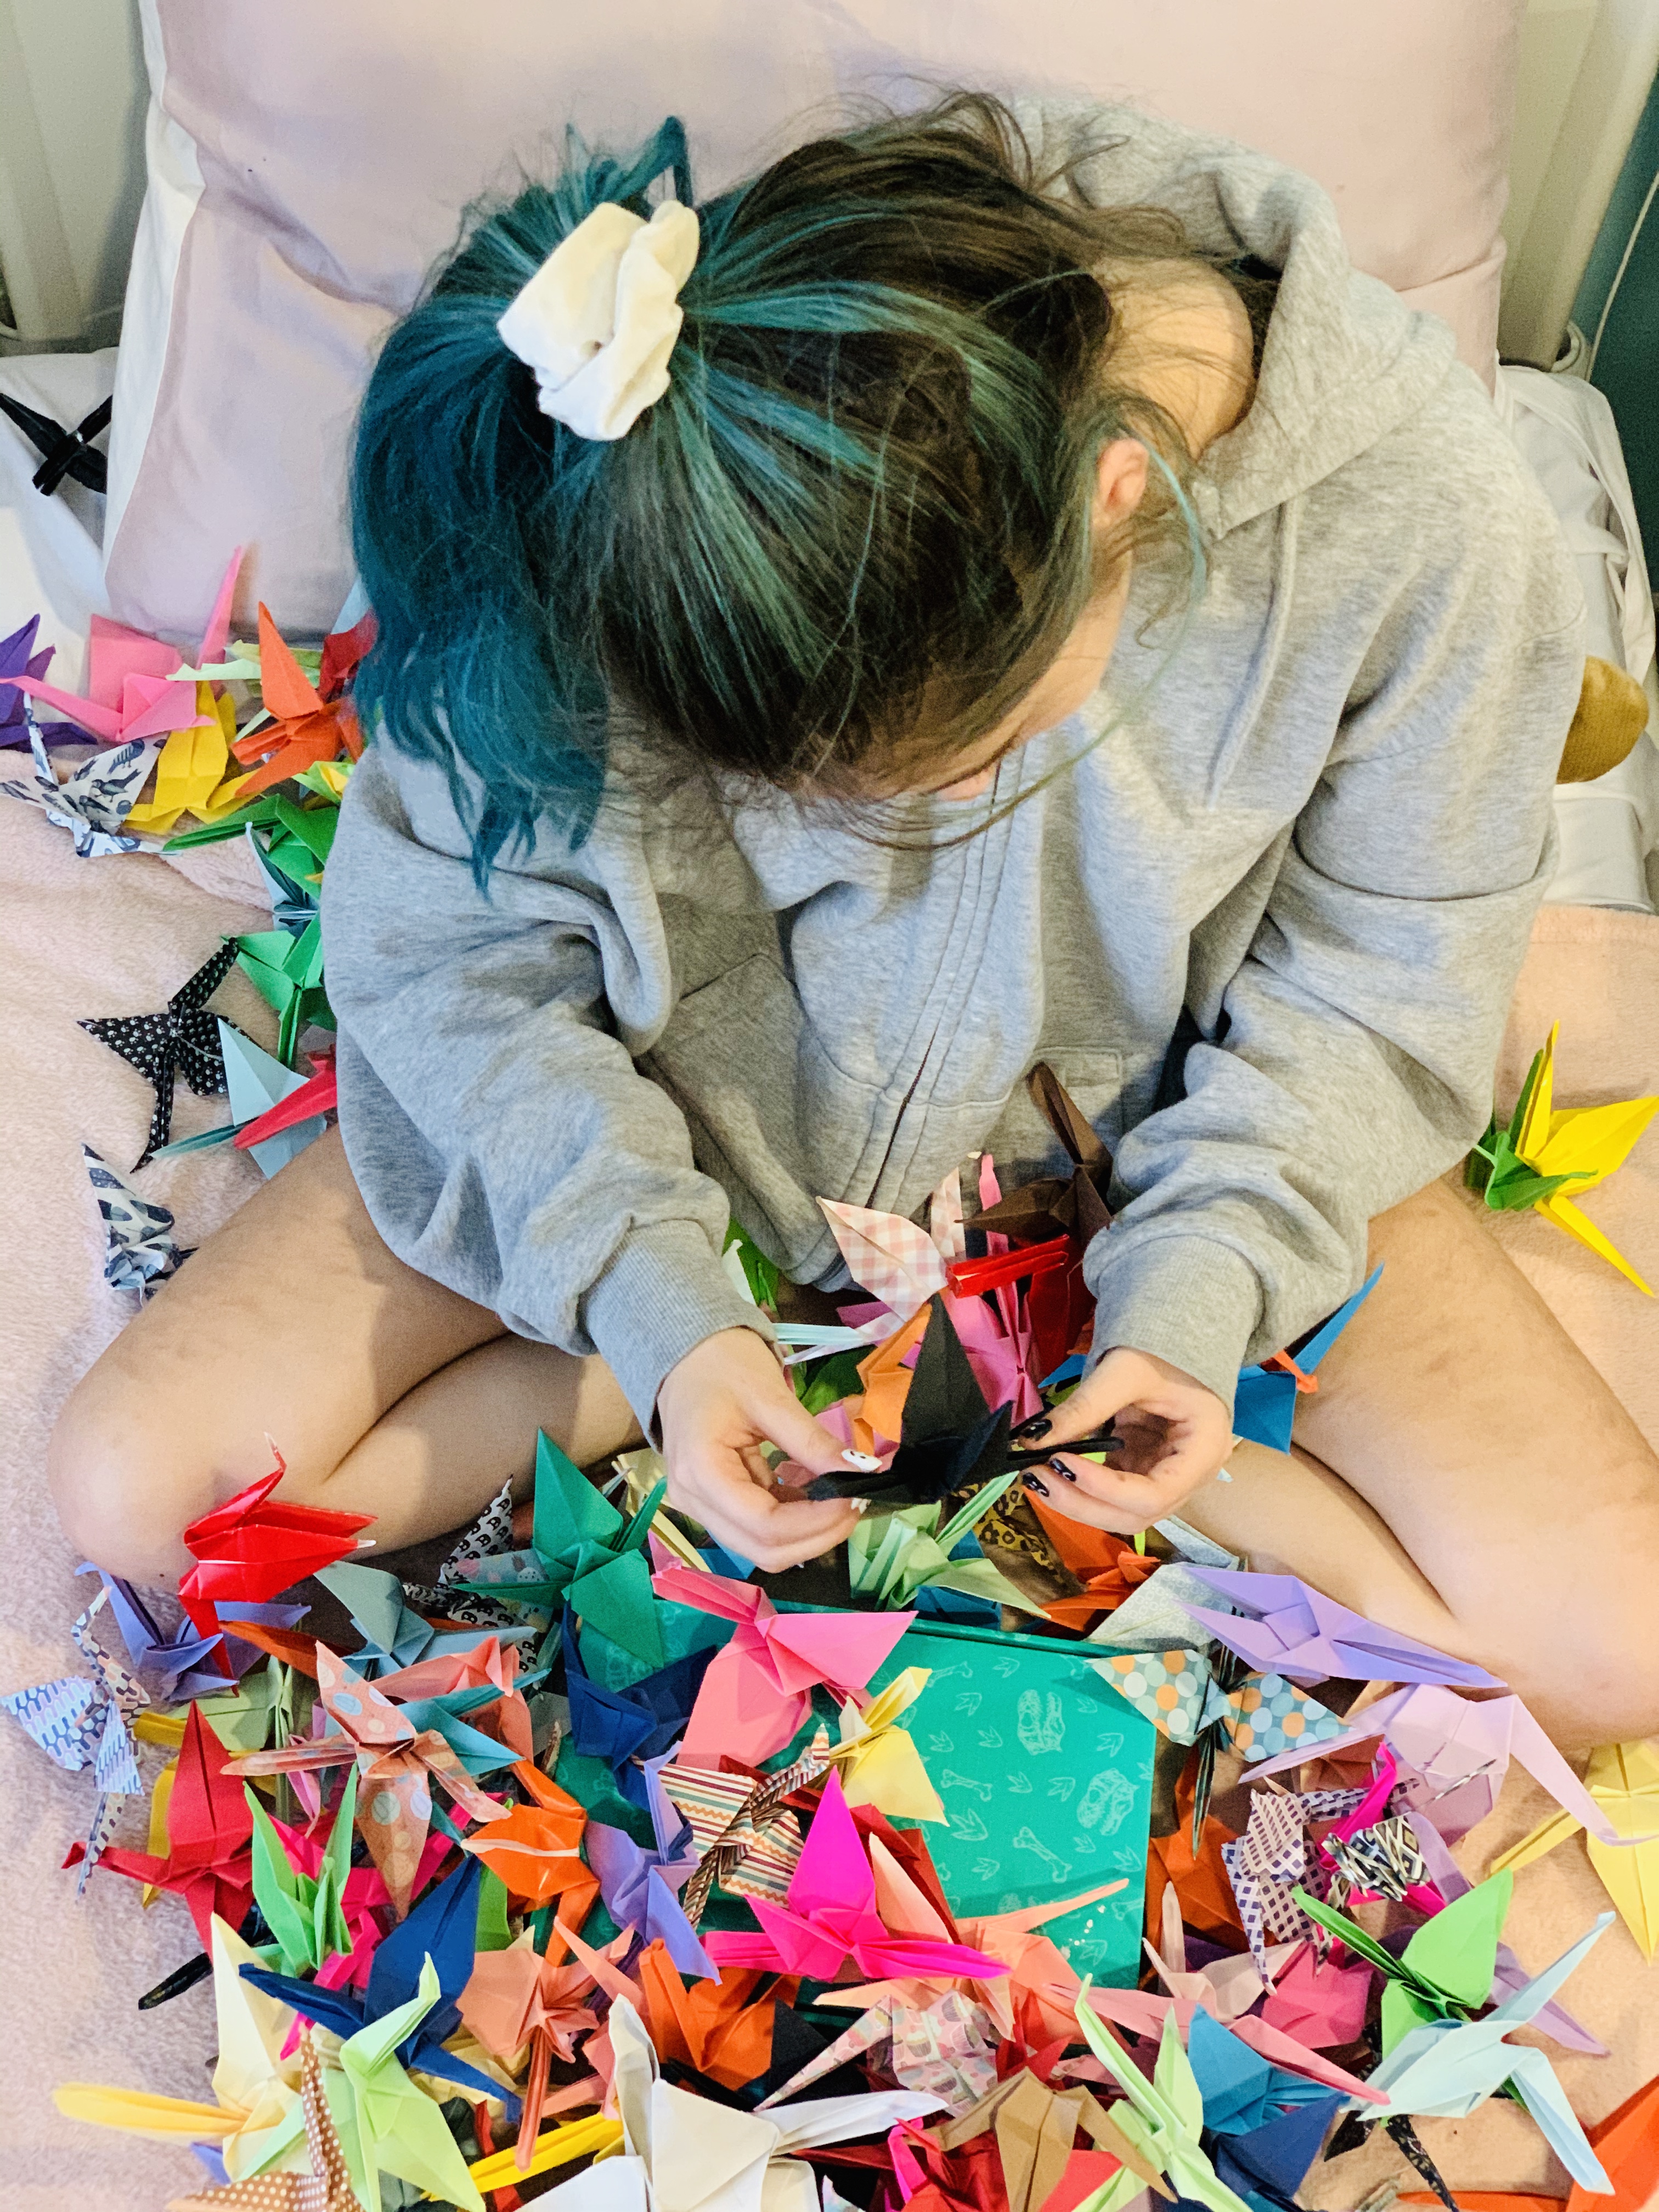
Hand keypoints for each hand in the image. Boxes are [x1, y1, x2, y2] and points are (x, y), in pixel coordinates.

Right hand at [655, 1328, 866, 1571]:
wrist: (688, 1355)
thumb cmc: (724, 1365)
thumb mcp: (773, 1398)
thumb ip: (815, 1443)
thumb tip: (863, 1472)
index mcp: (701, 1471)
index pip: (765, 1523)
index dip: (817, 1521)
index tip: (856, 1495)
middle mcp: (693, 1501)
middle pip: (763, 1549)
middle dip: (817, 1535)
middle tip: (856, 1501)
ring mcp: (699, 1506)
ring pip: (762, 1546)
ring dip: (808, 1531)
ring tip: (839, 1495)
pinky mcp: (713, 1504)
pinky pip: (757, 1528)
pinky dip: (793, 1519)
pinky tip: (813, 1491)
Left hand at [1016, 1347, 1232, 1534]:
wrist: (1173, 1339)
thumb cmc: (1162, 1350)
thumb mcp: (1123, 1371)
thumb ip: (1082, 1408)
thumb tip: (1031, 1439)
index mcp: (1205, 1450)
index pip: (1155, 1494)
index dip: (1105, 1488)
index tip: (1060, 1463)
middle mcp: (1192, 1476)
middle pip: (1136, 1514)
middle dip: (1082, 1502)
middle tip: (1035, 1477)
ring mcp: (1167, 1477)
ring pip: (1121, 1513)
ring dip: (1076, 1501)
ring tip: (1035, 1475)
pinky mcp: (1142, 1471)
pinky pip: (1110, 1494)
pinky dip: (1079, 1488)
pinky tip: (1050, 1471)